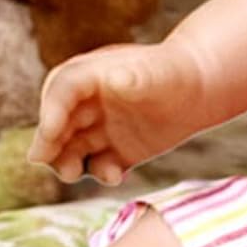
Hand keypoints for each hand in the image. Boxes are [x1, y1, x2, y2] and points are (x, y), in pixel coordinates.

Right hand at [27, 39, 205, 184]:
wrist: (203, 86)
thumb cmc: (177, 71)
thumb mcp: (159, 72)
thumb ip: (136, 76)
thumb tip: (112, 78)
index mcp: (94, 74)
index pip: (63, 89)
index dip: (50, 110)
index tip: (49, 132)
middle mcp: (92, 102)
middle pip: (58, 121)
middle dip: (48, 140)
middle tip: (43, 160)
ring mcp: (104, 127)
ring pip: (73, 148)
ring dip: (66, 161)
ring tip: (72, 173)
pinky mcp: (119, 150)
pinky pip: (100, 166)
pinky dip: (101, 173)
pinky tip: (115, 176)